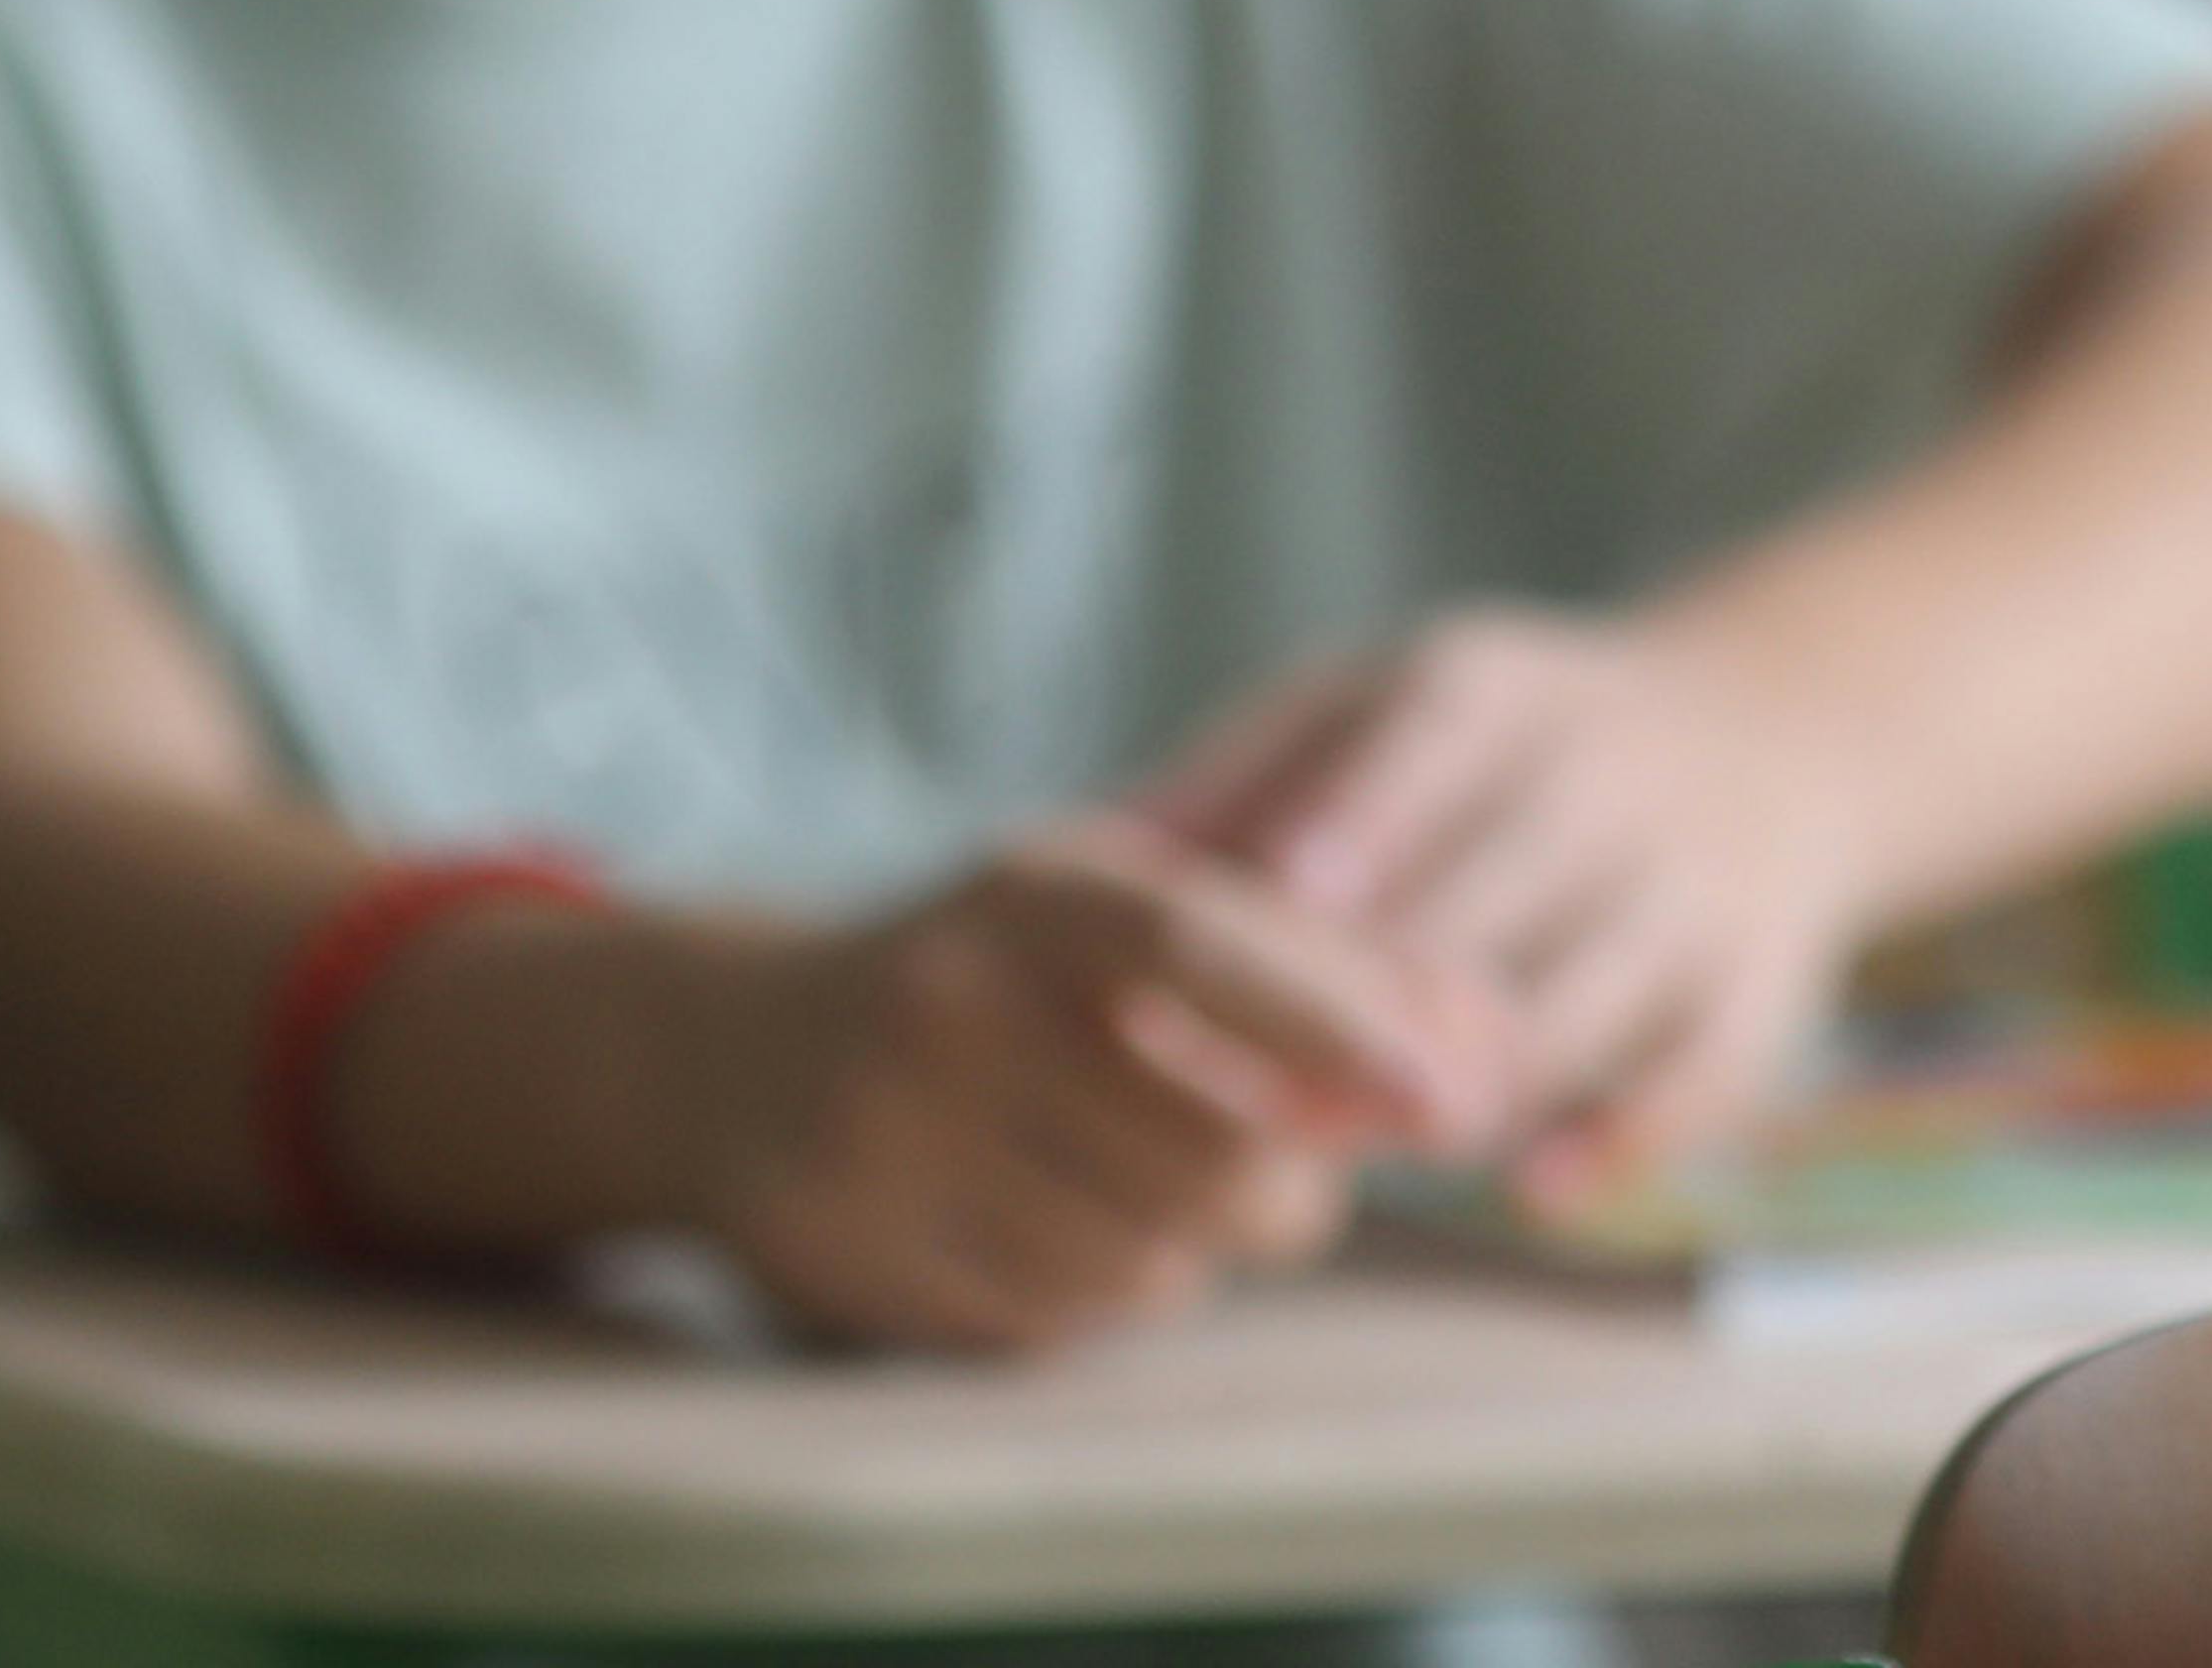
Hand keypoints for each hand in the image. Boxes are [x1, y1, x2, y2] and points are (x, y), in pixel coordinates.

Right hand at [674, 818, 1488, 1351]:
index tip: (1464, 1097)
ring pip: (1152, 1254)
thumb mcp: (1119, 920)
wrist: (727, 1052)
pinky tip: (1062, 1226)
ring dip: (1203, 1245)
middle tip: (1297, 1172)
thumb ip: (1303, 965)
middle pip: (1213, 1148)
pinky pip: (1062, 1318)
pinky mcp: (853, 1258)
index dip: (1350, 1022)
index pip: (1206, 945)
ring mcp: (883, 1139)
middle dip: (1299, 1183)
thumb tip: (1484, 1053)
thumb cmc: (994, 978)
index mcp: (1031, 893)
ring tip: (1159, 1187)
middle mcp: (945, 1004)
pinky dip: (1107, 1291)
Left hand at [1138, 606, 1885, 1199]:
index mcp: (1498, 692)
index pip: (1431, 744)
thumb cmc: (1502, 742)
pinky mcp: (1757, 984)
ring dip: (1474, 1086)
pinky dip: (1622, 1134)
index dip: (1361, 819)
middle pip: (1495, 895)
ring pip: (1581, 999)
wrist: (1775, 733)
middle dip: (1382, 1005)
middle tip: (1263, 1104)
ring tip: (1371, 1146)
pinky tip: (1533, 1188)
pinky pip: (1700, 1073)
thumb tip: (1067, 865)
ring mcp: (1695, 882)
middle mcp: (1609, 774)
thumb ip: (1232, 783)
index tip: (1280, 896)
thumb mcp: (1375, 705)